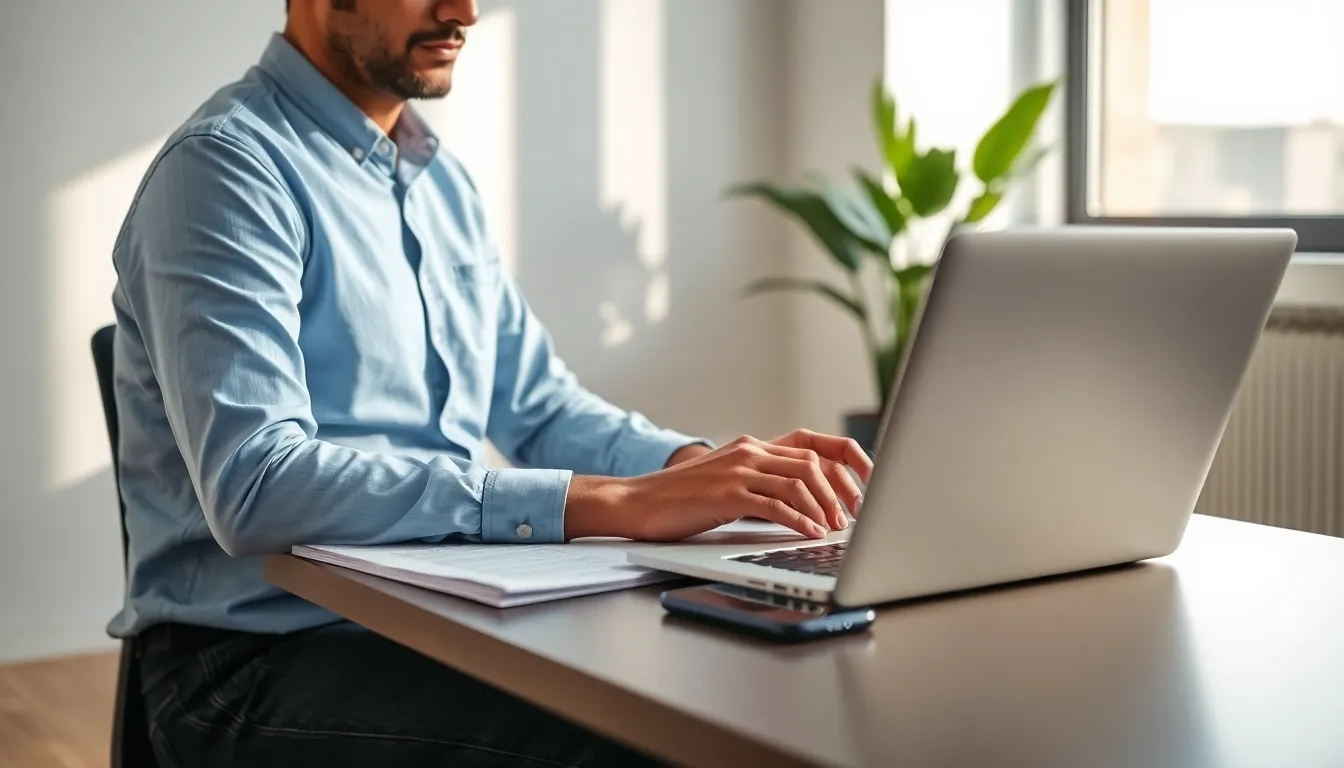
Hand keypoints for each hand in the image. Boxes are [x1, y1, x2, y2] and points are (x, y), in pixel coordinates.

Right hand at [564, 430, 872, 541]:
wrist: (637, 502)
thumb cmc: (683, 499)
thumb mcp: (729, 482)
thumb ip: (762, 483)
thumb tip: (804, 503)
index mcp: (754, 446)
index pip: (814, 443)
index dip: (848, 461)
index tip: (868, 487)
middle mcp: (749, 451)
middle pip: (813, 461)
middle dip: (842, 491)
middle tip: (854, 518)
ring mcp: (738, 470)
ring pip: (799, 481)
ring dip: (824, 507)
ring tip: (834, 530)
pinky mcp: (726, 494)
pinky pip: (775, 505)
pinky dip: (799, 520)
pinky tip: (810, 534)